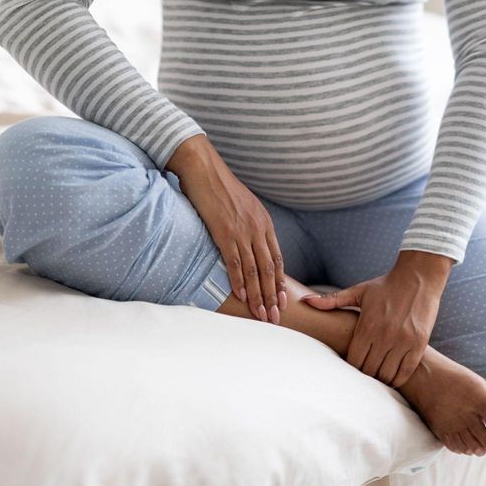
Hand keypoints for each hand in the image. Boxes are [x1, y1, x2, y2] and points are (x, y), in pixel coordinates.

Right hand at [165, 134, 285, 323]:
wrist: (203, 168)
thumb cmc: (219, 187)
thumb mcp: (242, 206)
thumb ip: (248, 225)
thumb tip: (247, 243)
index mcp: (264, 222)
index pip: (276, 258)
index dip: (279, 281)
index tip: (282, 300)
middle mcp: (257, 228)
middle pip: (269, 269)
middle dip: (273, 295)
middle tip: (276, 317)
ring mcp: (242, 231)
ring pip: (255, 270)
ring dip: (258, 295)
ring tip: (261, 314)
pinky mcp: (224, 232)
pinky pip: (235, 262)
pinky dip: (239, 282)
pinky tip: (242, 296)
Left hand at [302, 250, 452, 386]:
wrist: (418, 276)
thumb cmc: (386, 285)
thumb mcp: (358, 292)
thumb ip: (332, 300)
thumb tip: (305, 300)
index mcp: (367, 325)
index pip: (354, 361)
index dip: (351, 368)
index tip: (351, 368)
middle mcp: (384, 336)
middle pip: (369, 371)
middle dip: (365, 376)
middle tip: (363, 376)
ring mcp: (403, 341)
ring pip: (387, 375)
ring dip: (381, 379)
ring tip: (377, 376)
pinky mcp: (419, 344)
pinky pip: (406, 371)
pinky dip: (398, 378)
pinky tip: (393, 375)